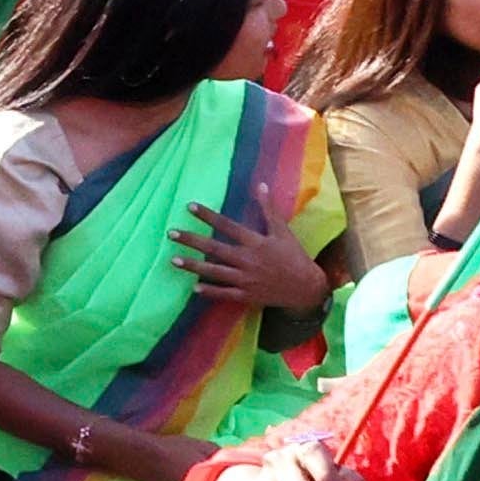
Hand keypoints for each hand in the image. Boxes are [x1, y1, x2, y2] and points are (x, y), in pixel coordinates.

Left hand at [170, 202, 327, 315]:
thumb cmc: (294, 257)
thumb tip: (262, 185)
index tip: (189, 206)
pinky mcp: (247, 295)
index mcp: (257, 242)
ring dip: (193, 266)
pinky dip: (210, 291)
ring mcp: (246, 279)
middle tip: (171, 233)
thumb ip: (269, 210)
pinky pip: (225, 293)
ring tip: (172, 260)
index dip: (208, 215)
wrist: (307, 288)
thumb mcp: (283, 232)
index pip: (227, 225)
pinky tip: (194, 287)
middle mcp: (248, 260)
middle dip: (191, 241)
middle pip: (214, 249)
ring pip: (214, 272)